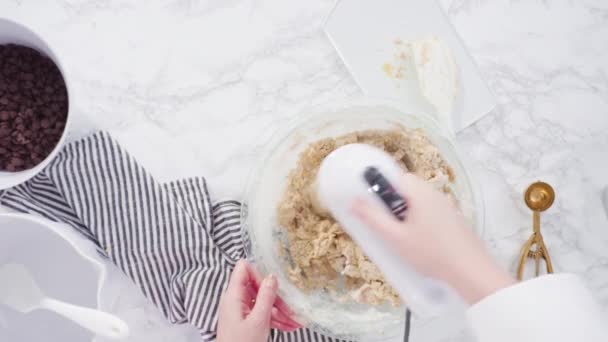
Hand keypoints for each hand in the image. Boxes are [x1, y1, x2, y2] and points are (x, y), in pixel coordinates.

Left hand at [217, 260, 301, 341]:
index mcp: (234, 295)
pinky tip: (290, 327)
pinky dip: (275, 319)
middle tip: (293, 308)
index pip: (243, 268)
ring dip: (280, 311)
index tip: (274, 285)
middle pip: (258, 287)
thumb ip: (266, 296)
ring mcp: (241, 310)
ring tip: (297, 322)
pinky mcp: (246, 320)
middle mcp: (236, 300)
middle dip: (276, 297)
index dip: (259, 273)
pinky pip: (262, 313)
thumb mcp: (259, 320)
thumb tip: (272, 276)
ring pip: (263, 302)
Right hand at [351, 173, 515, 303]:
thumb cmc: (431, 253)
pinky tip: (419, 244)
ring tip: (401, 236)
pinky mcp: (454, 220)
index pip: (396, 176)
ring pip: (419, 203)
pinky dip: (421, 222)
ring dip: (406, 214)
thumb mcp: (395, 238)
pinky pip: (430, 213)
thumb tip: (353, 202)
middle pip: (407, 189)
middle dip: (393, 203)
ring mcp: (447, 207)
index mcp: (420, 192)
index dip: (381, 188)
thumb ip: (373, 218)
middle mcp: (435, 194)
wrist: (470, 271)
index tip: (374, 204)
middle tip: (387, 224)